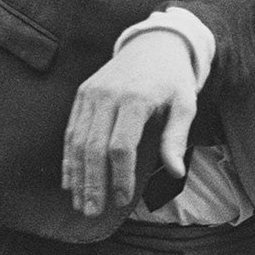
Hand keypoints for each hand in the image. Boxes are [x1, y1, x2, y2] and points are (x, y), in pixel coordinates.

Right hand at [61, 29, 197, 218]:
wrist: (154, 43)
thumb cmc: (173, 78)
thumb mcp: (185, 104)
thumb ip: (176, 139)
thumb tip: (176, 173)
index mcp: (135, 98)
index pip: (120, 146)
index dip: (119, 176)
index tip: (122, 199)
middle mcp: (107, 95)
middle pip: (94, 147)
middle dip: (92, 183)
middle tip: (92, 212)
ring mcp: (90, 94)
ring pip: (78, 141)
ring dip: (77, 175)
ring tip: (80, 203)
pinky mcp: (82, 94)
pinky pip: (71, 130)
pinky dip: (69, 157)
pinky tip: (70, 180)